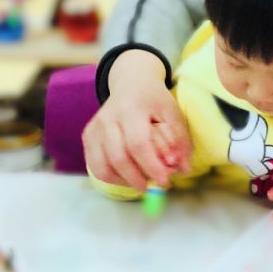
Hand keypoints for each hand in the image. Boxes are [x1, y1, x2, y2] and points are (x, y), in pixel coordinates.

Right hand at [83, 50, 191, 191]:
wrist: (131, 83)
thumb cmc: (155, 100)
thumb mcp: (173, 113)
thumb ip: (180, 141)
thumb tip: (183, 170)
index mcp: (132, 108)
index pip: (138, 143)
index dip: (151, 166)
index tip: (164, 182)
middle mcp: (109, 117)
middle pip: (118, 157)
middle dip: (137, 179)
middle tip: (153, 188)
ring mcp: (95, 127)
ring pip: (102, 165)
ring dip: (123, 181)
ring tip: (141, 183)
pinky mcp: (88, 135)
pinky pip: (95, 165)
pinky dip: (110, 177)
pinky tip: (126, 177)